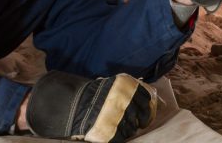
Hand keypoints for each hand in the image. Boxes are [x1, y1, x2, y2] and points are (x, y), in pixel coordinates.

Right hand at [26, 71, 156, 141]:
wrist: (74, 106)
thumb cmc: (93, 95)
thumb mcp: (112, 85)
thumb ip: (127, 90)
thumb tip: (143, 99)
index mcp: (128, 88)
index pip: (146, 99)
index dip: (147, 108)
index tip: (144, 112)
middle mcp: (127, 101)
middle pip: (143, 115)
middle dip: (141, 120)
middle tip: (138, 123)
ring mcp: (121, 117)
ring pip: (133, 128)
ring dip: (130, 129)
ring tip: (121, 127)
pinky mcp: (113, 132)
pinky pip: (123, 138)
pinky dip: (121, 137)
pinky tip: (115, 133)